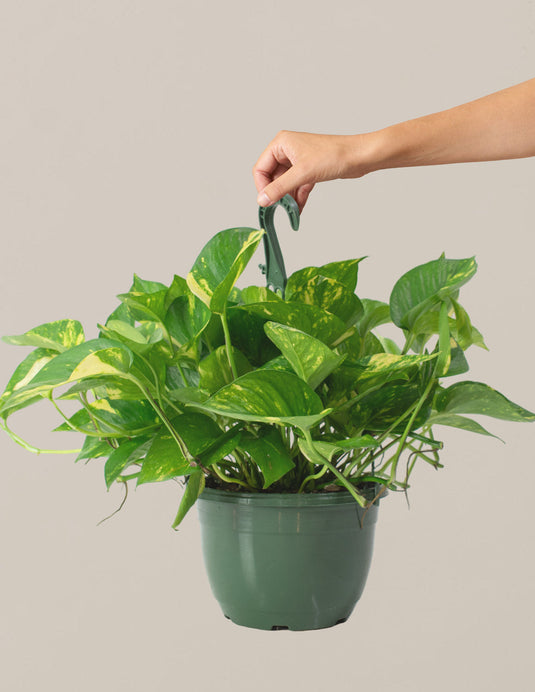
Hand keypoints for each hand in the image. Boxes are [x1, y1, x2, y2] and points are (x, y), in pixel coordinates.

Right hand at [253, 131, 369, 212]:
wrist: (359, 157)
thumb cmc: (334, 155)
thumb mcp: (302, 174)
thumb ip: (279, 188)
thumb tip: (262, 200)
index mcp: (281, 144)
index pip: (260, 168)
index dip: (262, 187)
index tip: (268, 202)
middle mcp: (287, 150)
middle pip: (272, 177)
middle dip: (277, 194)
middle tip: (280, 208)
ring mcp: (298, 160)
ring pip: (285, 183)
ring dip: (287, 198)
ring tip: (291, 211)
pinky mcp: (308, 169)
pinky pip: (297, 186)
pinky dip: (297, 198)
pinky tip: (298, 211)